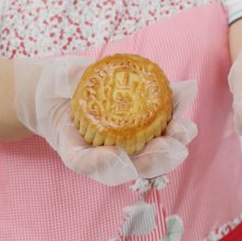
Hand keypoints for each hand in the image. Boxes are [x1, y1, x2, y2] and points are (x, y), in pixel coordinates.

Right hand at [13, 57, 198, 186]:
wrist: (65, 89)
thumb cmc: (56, 87)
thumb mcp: (55, 80)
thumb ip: (67, 79)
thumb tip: (77, 75)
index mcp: (75, 147)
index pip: (86, 164)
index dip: (102, 165)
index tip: (114, 156)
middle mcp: (104, 150)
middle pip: (130, 165)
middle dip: (153, 160)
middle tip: (168, 148)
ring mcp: (126, 140)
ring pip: (152, 151)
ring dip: (172, 142)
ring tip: (185, 129)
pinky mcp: (144, 122)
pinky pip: (162, 121)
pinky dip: (175, 110)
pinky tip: (186, 93)